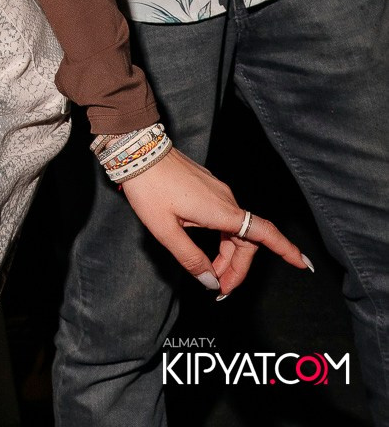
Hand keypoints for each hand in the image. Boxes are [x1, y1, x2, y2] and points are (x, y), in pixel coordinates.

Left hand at [121, 147, 310, 297]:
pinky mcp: (207, 187)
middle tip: (220, 291)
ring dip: (228, 256)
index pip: (263, 233)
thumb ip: (190, 259)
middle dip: (238, 269)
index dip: (285, 249)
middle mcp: (225, 199)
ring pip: (234, 231)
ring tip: (211, 276)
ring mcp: (217, 191)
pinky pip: (224, 219)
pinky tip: (207, 251)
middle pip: (246, 240)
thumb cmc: (149, 188)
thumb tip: (211, 281)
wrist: (137, 150)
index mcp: (221, 210)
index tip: (303, 263)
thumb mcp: (165, 230)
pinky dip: (221, 240)